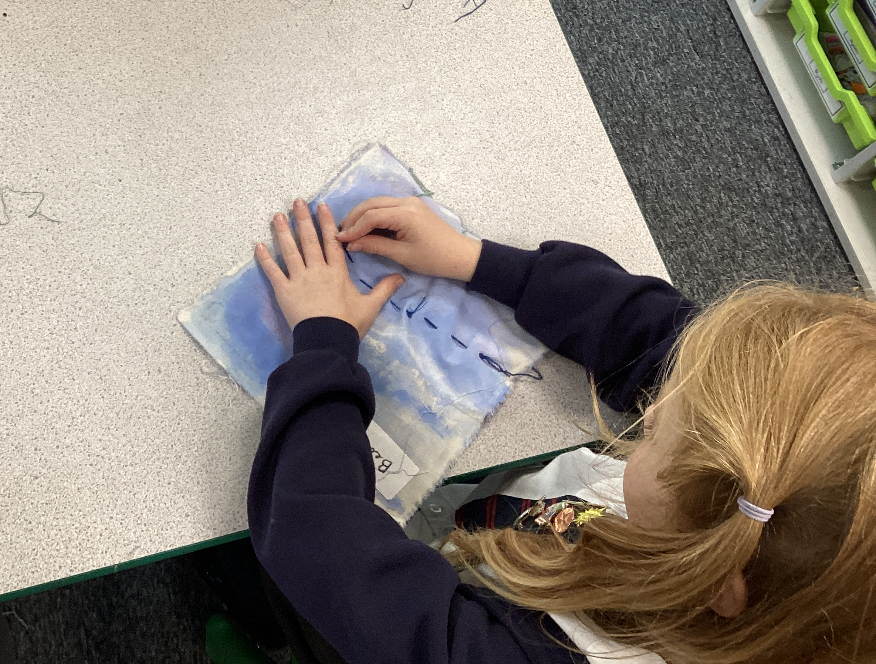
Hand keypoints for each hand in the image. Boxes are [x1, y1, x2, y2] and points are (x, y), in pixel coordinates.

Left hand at [255, 199, 404, 338]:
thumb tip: (402, 277)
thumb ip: (384, 289)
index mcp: (337, 272)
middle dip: (303, 219)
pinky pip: (273, 272)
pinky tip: (259, 246)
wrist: (328, 340)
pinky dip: (266, 259)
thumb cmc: (349, 324)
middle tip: (297, 201)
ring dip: (283, 232)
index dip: (327, 223)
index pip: (332, 242)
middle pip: (309, 240)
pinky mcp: (284, 291)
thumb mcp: (371, 306)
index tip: (322, 206)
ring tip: (278, 215)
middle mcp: (317, 270)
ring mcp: (299, 279)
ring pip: (290, 251)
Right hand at [336, 196, 481, 281]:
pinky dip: (374, 215)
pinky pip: (387, 206)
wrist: (460, 256)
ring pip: (378, 203)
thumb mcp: (402, 254)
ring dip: (362, 215)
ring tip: (350, 231)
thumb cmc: (433, 258)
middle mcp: (406, 202)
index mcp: (405, 213)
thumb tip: (351, 243)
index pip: (370, 216)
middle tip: (341, 233)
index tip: (339, 239)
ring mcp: (410, 202)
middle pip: (371, 204)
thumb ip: (375, 246)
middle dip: (354, 218)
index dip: (353, 228)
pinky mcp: (412, 207)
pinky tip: (366, 227)